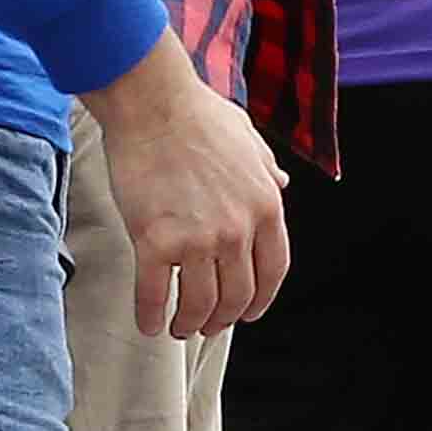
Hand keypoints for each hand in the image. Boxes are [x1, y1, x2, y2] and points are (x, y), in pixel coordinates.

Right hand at [92, 47, 289, 339]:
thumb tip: (282, 183)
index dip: (260, 300)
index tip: (247, 312)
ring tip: (179, 327)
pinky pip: (154, 295)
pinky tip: (148, 324)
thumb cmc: (198, 114)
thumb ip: (267, 168)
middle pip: (236, 297)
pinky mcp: (154, 241)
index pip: (273, 272)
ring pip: (199, 304)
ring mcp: (197, 239)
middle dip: (222, 319)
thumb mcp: (249, 140)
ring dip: (189, 324)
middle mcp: (237, 230)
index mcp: (266, 206)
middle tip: (207, 324)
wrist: (153, 103)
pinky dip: (151, 317)